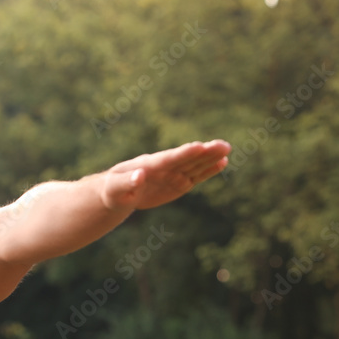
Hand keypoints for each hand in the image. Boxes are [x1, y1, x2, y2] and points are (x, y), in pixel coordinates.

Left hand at [101, 139, 229, 210]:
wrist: (117, 192)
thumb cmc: (112, 190)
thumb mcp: (115, 189)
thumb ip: (126, 183)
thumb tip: (139, 175)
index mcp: (148, 165)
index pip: (168, 159)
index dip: (183, 153)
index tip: (199, 146)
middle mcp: (164, 167)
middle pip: (186, 159)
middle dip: (204, 153)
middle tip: (222, 145)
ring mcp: (173, 174)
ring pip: (194, 165)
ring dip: (210, 158)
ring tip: (226, 149)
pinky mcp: (178, 183)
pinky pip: (196, 177)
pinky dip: (208, 170)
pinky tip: (222, 162)